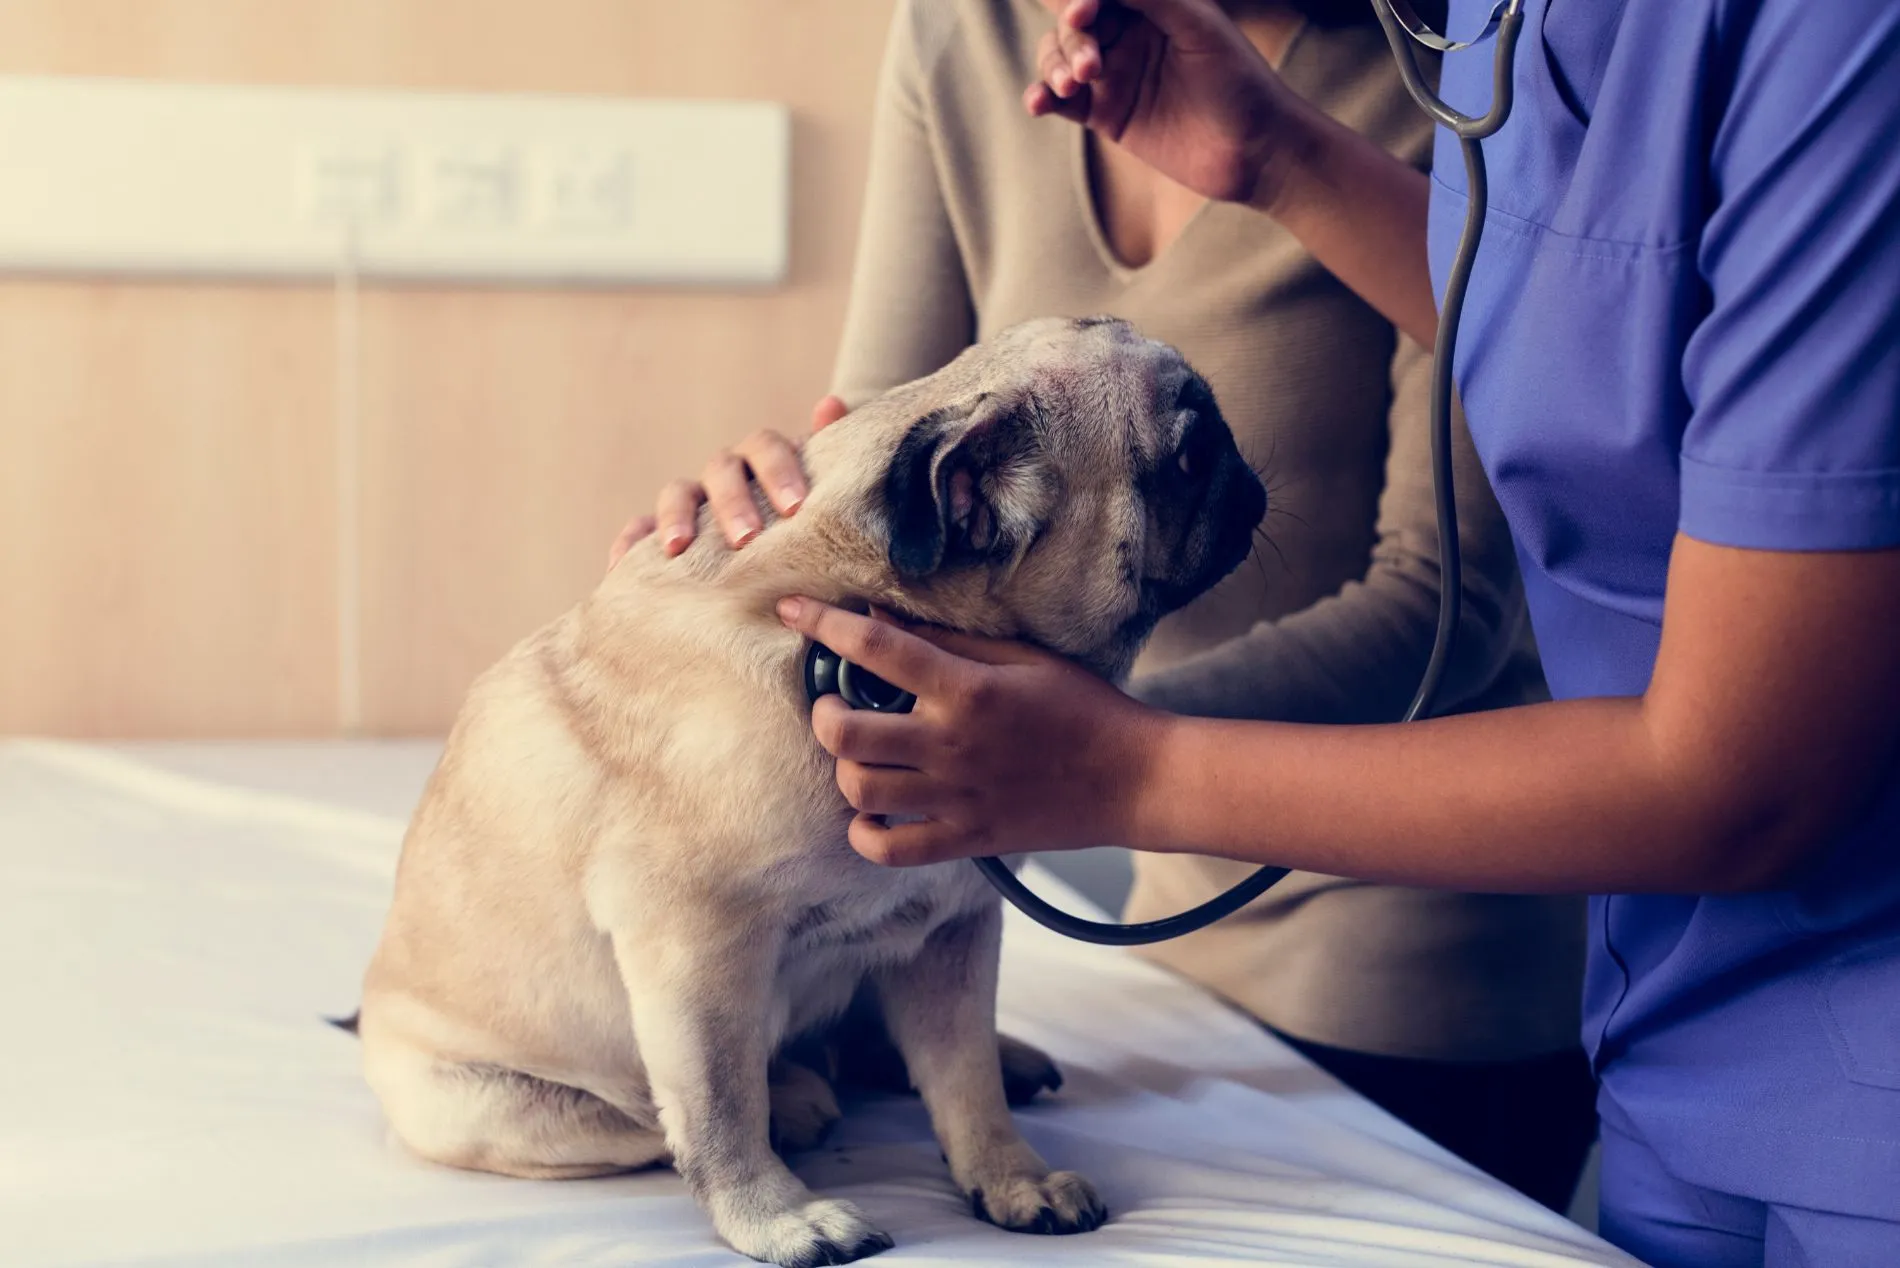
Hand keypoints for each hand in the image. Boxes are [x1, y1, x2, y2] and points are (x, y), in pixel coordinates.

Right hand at [606, 395, 847, 569]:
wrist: (787, 563)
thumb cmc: (810, 526)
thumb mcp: (827, 495)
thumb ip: (832, 455)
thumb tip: (830, 403)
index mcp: (766, 462)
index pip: (765, 448)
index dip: (779, 472)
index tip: (796, 508)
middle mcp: (727, 474)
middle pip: (722, 471)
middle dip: (732, 502)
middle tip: (746, 538)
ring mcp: (693, 500)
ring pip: (678, 493)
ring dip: (675, 516)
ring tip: (677, 549)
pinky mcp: (663, 531)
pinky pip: (638, 529)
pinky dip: (629, 542)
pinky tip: (620, 564)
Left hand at [775, 597, 1168, 865]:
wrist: (1132, 779)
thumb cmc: (1081, 707)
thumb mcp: (1021, 657)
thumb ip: (947, 639)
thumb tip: (878, 615)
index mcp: (966, 690)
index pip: (875, 649)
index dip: (823, 625)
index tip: (791, 611)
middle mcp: (951, 744)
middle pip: (845, 733)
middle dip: (823, 712)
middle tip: (834, 702)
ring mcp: (955, 798)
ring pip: (859, 789)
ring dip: (844, 767)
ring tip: (858, 752)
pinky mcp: (966, 839)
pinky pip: (890, 849)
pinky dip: (866, 833)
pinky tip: (873, 810)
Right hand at [1024, 0, 1299, 204]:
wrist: (1255, 152)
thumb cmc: (1239, 80)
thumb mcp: (1197, 26)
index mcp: (1153, 5)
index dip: (1083, 1)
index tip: (1083, 14)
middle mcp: (1129, 34)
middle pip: (1073, 22)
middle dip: (1072, 39)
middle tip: (1090, 68)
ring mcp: (1115, 74)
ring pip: (1059, 56)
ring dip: (1054, 65)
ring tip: (1072, 85)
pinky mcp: (1107, 115)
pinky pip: (1061, 101)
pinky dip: (1042, 97)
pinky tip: (1039, 103)